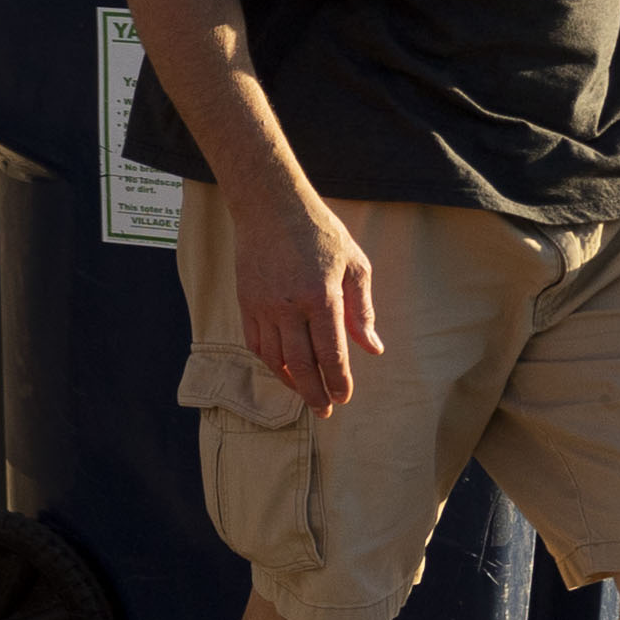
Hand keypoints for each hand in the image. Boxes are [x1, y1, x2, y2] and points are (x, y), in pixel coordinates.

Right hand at [240, 194, 381, 411]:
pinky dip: (269, 361)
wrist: (270, 207)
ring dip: (290, 381)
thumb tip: (373, 349)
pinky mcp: (246, 301)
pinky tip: (282, 368)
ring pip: (274, 357)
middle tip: (324, 411)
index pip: (331, 354)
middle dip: (314, 393)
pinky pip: (255, 341)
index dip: (339, 381)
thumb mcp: (355, 266)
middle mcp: (289, 307)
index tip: (344, 398)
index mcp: (321, 298)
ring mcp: (263, 305)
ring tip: (305, 394)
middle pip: (301, 364)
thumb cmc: (320, 233)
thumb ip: (362, 311)